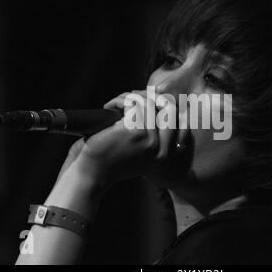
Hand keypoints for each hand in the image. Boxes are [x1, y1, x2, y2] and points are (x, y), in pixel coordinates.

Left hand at [56, 90, 188, 196]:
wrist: (89, 175)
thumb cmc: (108, 160)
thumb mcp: (137, 151)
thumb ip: (153, 135)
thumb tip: (162, 103)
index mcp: (165, 157)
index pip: (182, 125)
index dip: (169, 107)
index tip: (152, 100)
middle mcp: (162, 151)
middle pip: (170, 109)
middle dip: (151, 97)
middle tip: (131, 98)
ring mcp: (151, 141)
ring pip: (149, 102)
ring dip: (130, 97)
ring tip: (115, 105)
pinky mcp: (136, 130)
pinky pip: (133, 102)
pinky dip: (119, 100)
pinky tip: (109, 107)